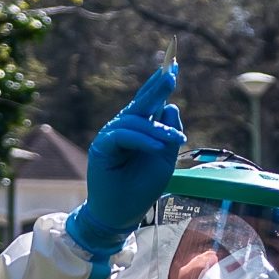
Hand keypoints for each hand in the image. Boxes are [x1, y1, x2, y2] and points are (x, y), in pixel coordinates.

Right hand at [68, 63, 186, 252]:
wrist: (121, 213)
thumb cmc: (142, 188)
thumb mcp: (164, 159)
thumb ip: (168, 134)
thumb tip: (171, 105)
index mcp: (139, 130)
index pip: (150, 103)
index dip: (160, 85)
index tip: (173, 65)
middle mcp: (123, 128)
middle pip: (140, 103)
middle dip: (156, 86)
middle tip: (171, 71)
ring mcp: (111, 136)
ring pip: (134, 120)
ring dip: (158, 128)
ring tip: (177, 139)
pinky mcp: (102, 147)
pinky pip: (123, 135)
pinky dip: (143, 139)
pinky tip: (158, 145)